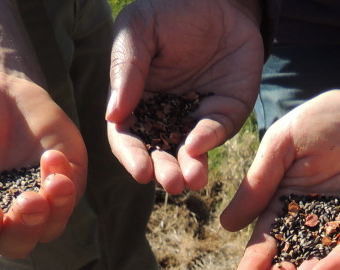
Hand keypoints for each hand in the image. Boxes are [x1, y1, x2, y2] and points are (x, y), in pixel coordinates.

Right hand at [0, 74, 84, 257]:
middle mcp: (1, 218)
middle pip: (16, 244)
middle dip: (25, 228)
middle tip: (30, 202)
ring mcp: (35, 204)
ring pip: (49, 228)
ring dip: (54, 211)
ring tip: (54, 183)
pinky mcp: (62, 185)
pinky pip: (69, 198)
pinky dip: (67, 185)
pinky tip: (54, 158)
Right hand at [107, 0, 263, 193]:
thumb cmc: (169, 10)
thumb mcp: (138, 30)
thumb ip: (126, 69)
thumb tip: (114, 116)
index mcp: (136, 103)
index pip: (128, 138)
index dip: (132, 156)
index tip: (141, 171)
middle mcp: (165, 118)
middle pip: (160, 153)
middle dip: (165, 171)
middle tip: (171, 182)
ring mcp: (196, 119)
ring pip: (190, 154)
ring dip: (190, 169)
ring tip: (192, 179)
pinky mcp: (225, 113)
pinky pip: (217, 131)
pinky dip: (209, 140)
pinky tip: (201, 145)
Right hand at [221, 89, 339, 269]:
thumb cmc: (329, 118)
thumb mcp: (284, 143)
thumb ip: (259, 181)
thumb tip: (227, 225)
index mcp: (288, 205)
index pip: (269, 239)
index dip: (256, 260)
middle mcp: (314, 224)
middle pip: (292, 259)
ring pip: (321, 263)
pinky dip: (335, 266)